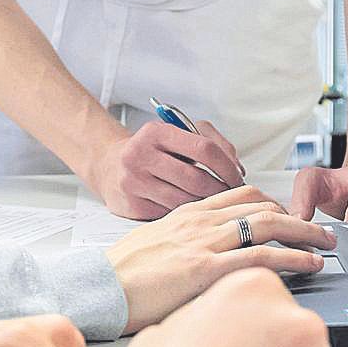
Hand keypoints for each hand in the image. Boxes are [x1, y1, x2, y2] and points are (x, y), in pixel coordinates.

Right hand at [89, 119, 245, 218]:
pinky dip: (186, 214)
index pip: (203, 148)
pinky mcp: (132, 204)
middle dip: (220, 190)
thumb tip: (237, 168)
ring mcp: (134, 181)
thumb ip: (212, 142)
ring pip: (184, 200)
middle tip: (231, 195)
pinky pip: (170, 214)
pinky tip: (192, 210)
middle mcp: (141, 154)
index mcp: (156, 132)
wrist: (110, 166)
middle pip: (196, 178)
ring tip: (214, 202)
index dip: (226, 165)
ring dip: (205, 204)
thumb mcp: (178, 135)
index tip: (237, 176)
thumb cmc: (152, 151)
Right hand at [106, 185, 336, 332]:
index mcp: (188, 214)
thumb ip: (183, 244)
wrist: (97, 287)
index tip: (289, 218)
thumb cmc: (120, 274)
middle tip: (321, 230)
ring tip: (326, 245)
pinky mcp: (206, 270)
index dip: (272, 205)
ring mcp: (205, 243)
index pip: (241, 197)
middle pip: (262, 208)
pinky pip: (259, 257)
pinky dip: (291, 258)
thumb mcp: (154, 246)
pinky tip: (308, 264)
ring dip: (304, 234)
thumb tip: (204, 259)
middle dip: (298, 218)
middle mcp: (201, 222)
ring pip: (268, 227)